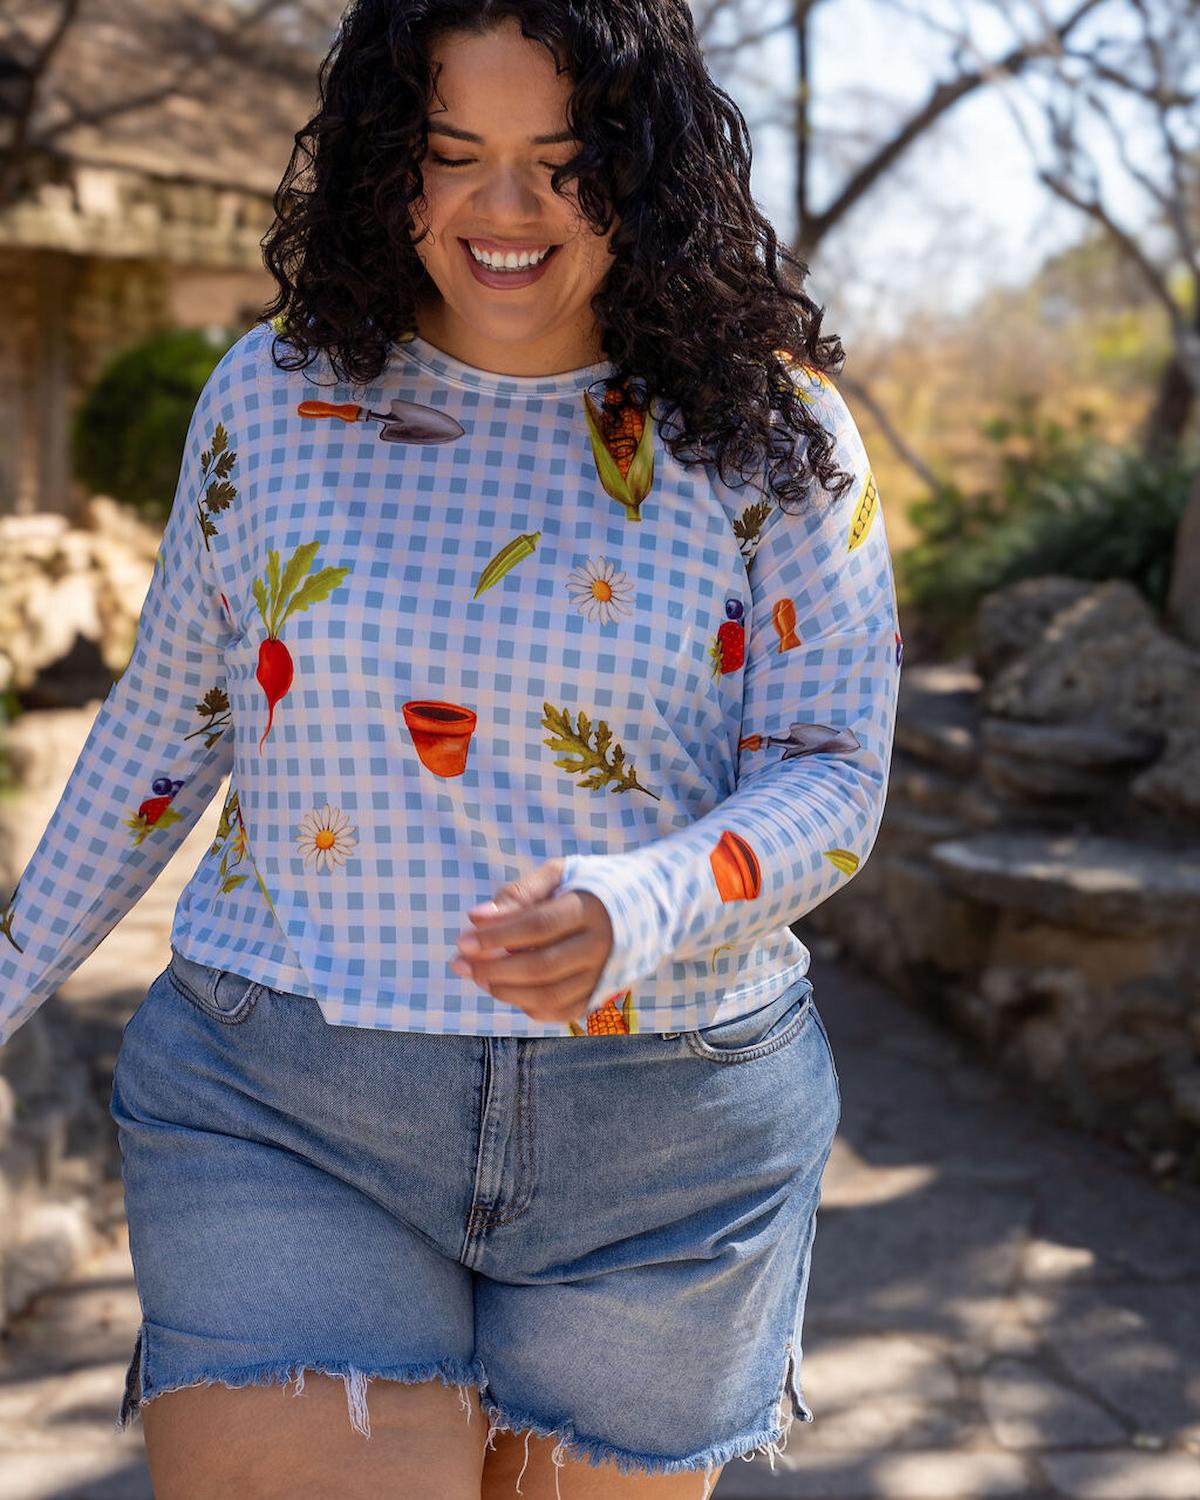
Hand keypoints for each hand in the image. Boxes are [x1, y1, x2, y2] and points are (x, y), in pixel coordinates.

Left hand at [451, 859, 613, 1025]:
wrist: (648, 907)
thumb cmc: (590, 886)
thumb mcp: (559, 874)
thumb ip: (518, 894)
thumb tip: (476, 917)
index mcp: (591, 908)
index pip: (537, 926)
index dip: (496, 936)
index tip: (462, 940)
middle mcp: (602, 946)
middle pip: (541, 966)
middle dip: (493, 969)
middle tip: (459, 963)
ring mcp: (604, 975)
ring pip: (550, 995)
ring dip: (505, 991)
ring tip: (478, 977)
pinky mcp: (601, 995)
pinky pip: (561, 1011)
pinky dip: (528, 1006)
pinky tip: (507, 989)